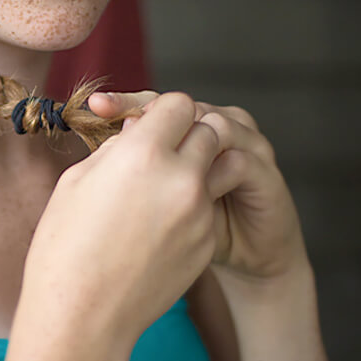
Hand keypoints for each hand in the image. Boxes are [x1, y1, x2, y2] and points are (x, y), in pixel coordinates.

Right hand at [21, 92, 220, 351]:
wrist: (81, 316)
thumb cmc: (64, 246)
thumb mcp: (76, 182)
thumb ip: (116, 148)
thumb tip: (137, 131)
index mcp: (142, 153)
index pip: (178, 103)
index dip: (164, 110)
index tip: (152, 123)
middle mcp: (180, 178)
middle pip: (209, 130)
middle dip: (190, 133)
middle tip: (166, 148)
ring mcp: (199, 212)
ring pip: (220, 167)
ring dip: (201, 166)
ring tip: (169, 183)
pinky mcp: (206, 242)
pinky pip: (209, 207)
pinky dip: (193, 206)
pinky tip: (160, 226)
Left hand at [89, 91, 307, 283]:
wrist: (245, 259)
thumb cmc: (194, 227)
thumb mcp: (157, 199)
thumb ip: (138, 171)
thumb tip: (105, 143)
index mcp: (190, 129)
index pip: (155, 104)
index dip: (126, 102)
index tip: (94, 106)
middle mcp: (219, 127)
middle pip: (186, 105)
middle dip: (152, 113)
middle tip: (120, 125)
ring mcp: (246, 145)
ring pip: (216, 122)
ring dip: (187, 139)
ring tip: (156, 159)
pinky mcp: (266, 172)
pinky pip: (240, 159)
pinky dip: (215, 169)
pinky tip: (191, 187)